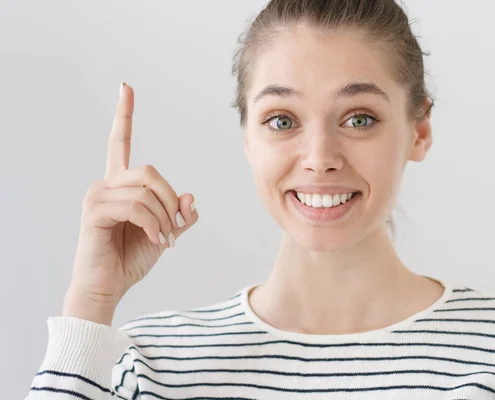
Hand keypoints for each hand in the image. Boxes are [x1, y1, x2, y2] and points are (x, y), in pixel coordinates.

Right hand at [62, 83, 197, 324]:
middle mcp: (106, 184)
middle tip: (176, 226)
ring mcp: (97, 195)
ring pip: (146, 190)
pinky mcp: (94, 210)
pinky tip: (158, 240)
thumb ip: (178, 213)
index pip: (121, 143)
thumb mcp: (165, 232)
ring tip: (165, 238)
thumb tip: (190, 197)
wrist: (108, 286)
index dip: (125, 115)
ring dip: (165, 217)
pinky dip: (155, 224)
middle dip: (171, 199)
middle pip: (150, 171)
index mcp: (121, 185)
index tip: (126, 87)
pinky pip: (136, 206)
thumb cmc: (132, 258)